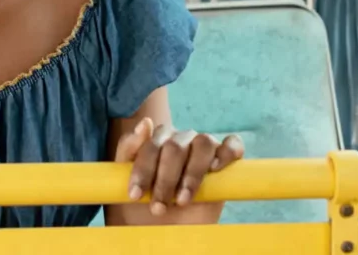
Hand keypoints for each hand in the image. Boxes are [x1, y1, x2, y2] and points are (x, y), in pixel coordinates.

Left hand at [115, 117, 243, 221]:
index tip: (135, 194)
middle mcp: (181, 141)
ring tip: (183, 200)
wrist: (165, 234)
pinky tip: (215, 168)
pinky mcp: (226, 164)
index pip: (152, 142)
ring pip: (203, 144)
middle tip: (159, 208)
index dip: (143, 169)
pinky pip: (232, 145)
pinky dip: (227, 152)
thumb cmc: (144, 206)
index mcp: (157, 140)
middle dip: (165, 179)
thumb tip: (145, 123)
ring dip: (192, 174)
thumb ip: (128, 148)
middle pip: (176, 146)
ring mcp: (203, 151)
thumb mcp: (125, 181)